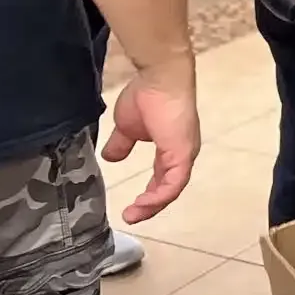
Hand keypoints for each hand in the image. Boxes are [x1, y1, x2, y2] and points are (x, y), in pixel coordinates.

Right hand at [102, 63, 200, 224]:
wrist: (159, 77)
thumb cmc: (146, 96)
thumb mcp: (127, 127)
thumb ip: (122, 144)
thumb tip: (110, 157)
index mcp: (171, 150)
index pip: (162, 180)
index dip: (147, 196)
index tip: (130, 208)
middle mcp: (181, 155)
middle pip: (168, 189)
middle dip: (149, 206)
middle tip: (130, 216)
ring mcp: (184, 155)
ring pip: (171, 190)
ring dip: (152, 205)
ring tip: (133, 215)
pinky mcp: (182, 154)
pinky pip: (173, 183)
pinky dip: (159, 196)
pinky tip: (143, 204)